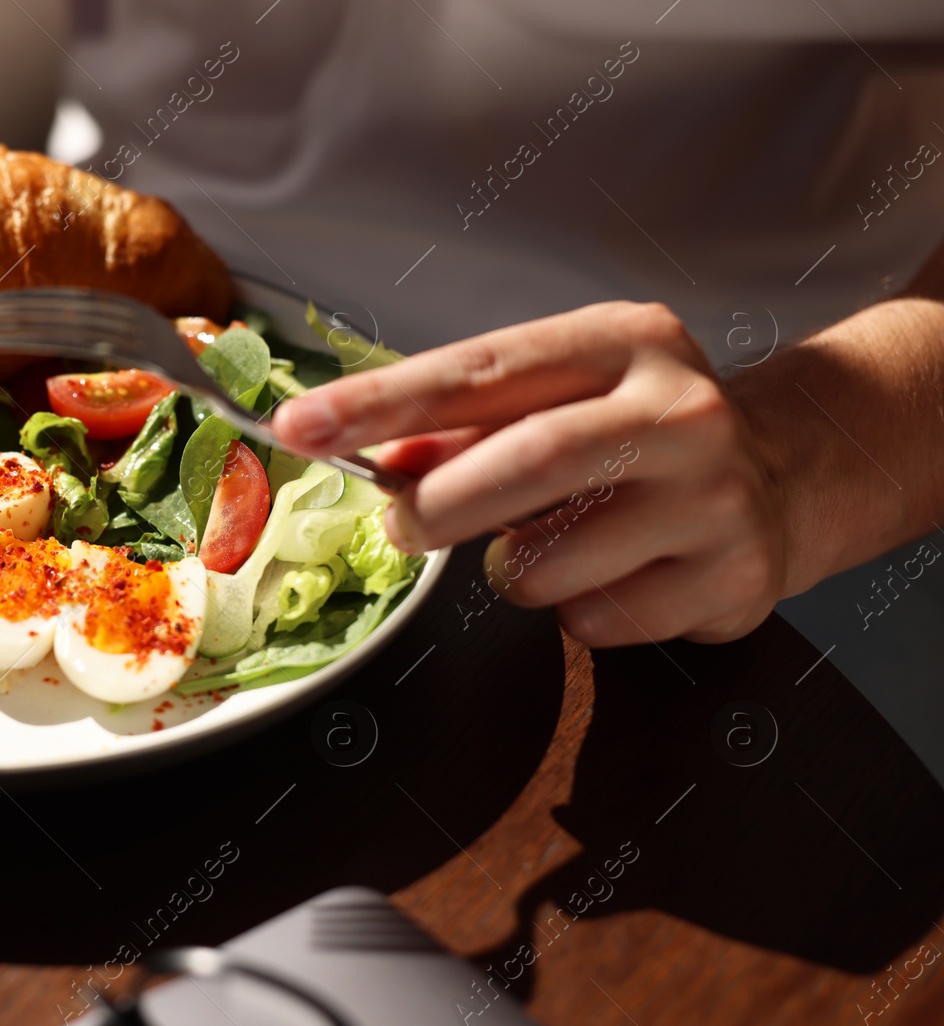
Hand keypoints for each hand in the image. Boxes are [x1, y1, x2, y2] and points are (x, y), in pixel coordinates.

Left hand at [272, 301, 788, 646]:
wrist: (787, 476)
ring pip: (550, 560)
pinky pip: (596, 620)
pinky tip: (609, 576)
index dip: (382, 403)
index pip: (482, 370)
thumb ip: (470, 424)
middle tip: (401, 525)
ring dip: (511, 570)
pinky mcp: (731, 579)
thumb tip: (381, 458)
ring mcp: (715, 497)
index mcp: (625, 341)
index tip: (302, 426)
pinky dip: (570, 612)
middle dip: (439, 506)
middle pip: (526, 460)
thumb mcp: (563, 396)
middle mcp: (681, 409)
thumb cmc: (641, 434)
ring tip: (540, 547)